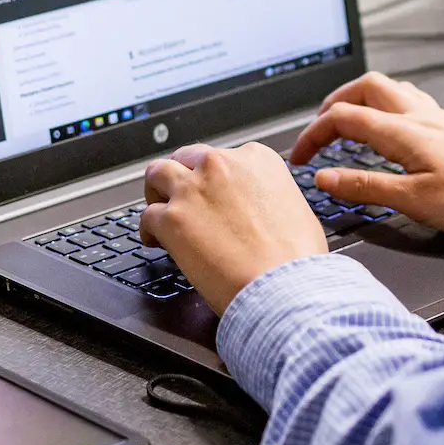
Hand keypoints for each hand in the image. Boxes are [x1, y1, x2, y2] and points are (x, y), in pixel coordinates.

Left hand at [138, 143, 327, 313]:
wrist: (282, 287)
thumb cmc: (295, 258)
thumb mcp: (297, 209)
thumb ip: (271, 197)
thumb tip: (263, 210)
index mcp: (257, 160)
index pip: (224, 157)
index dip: (215, 178)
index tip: (214, 193)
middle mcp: (222, 165)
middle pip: (187, 159)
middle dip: (184, 178)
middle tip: (185, 199)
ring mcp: (193, 189)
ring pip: (157, 174)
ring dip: (157, 191)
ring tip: (159, 208)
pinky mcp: (171, 218)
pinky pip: (146, 216)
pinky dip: (147, 229)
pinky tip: (155, 241)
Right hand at [291, 73, 443, 242]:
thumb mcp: (414, 202)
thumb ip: (366, 187)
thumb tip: (325, 177)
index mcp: (404, 131)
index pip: (344, 118)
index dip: (313, 134)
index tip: (300, 157)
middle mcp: (421, 117)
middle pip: (367, 87)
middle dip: (335, 102)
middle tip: (319, 128)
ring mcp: (440, 120)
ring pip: (392, 91)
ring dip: (364, 100)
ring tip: (350, 122)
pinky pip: (414, 104)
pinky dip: (391, 110)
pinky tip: (396, 131)